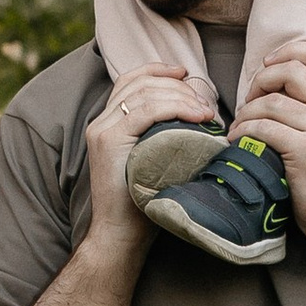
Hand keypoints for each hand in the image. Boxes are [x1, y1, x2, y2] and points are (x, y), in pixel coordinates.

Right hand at [82, 63, 218, 242]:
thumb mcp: (154, 160)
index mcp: (108, 123)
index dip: (159, 70)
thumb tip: (200, 117)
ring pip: (144, 93)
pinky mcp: (108, 142)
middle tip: (204, 102)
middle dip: (177, 85)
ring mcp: (102, 131)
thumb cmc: (142, 204)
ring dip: (181, 96)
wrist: (119, 235)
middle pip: (140, 82)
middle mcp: (100, 122)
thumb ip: (163, 136)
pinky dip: (174, 107)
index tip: (185, 73)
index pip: (131, 80)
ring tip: (205, 111)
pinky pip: (145, 112)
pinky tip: (196, 116)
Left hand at [233, 40, 305, 241]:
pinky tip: (237, 140)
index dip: (290, 51)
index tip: (268, 64)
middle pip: (291, 71)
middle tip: (249, 100)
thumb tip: (276, 83)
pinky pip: (264, 128)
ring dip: (246, 112)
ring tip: (239, 126)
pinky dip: (244, 131)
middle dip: (260, 80)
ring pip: (272, 102)